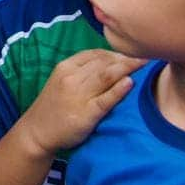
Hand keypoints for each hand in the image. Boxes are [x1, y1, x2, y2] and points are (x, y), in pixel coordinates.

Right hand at [15, 48, 144, 157]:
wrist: (37, 131)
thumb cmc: (54, 106)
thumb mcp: (62, 81)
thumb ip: (82, 72)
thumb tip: (111, 64)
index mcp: (66, 67)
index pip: (95, 54)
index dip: (116, 52)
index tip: (133, 53)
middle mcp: (71, 77)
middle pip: (103, 63)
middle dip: (126, 57)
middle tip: (147, 53)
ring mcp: (78, 95)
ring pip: (106, 76)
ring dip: (127, 67)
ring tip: (145, 62)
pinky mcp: (86, 113)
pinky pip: (105, 99)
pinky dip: (118, 90)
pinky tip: (130, 82)